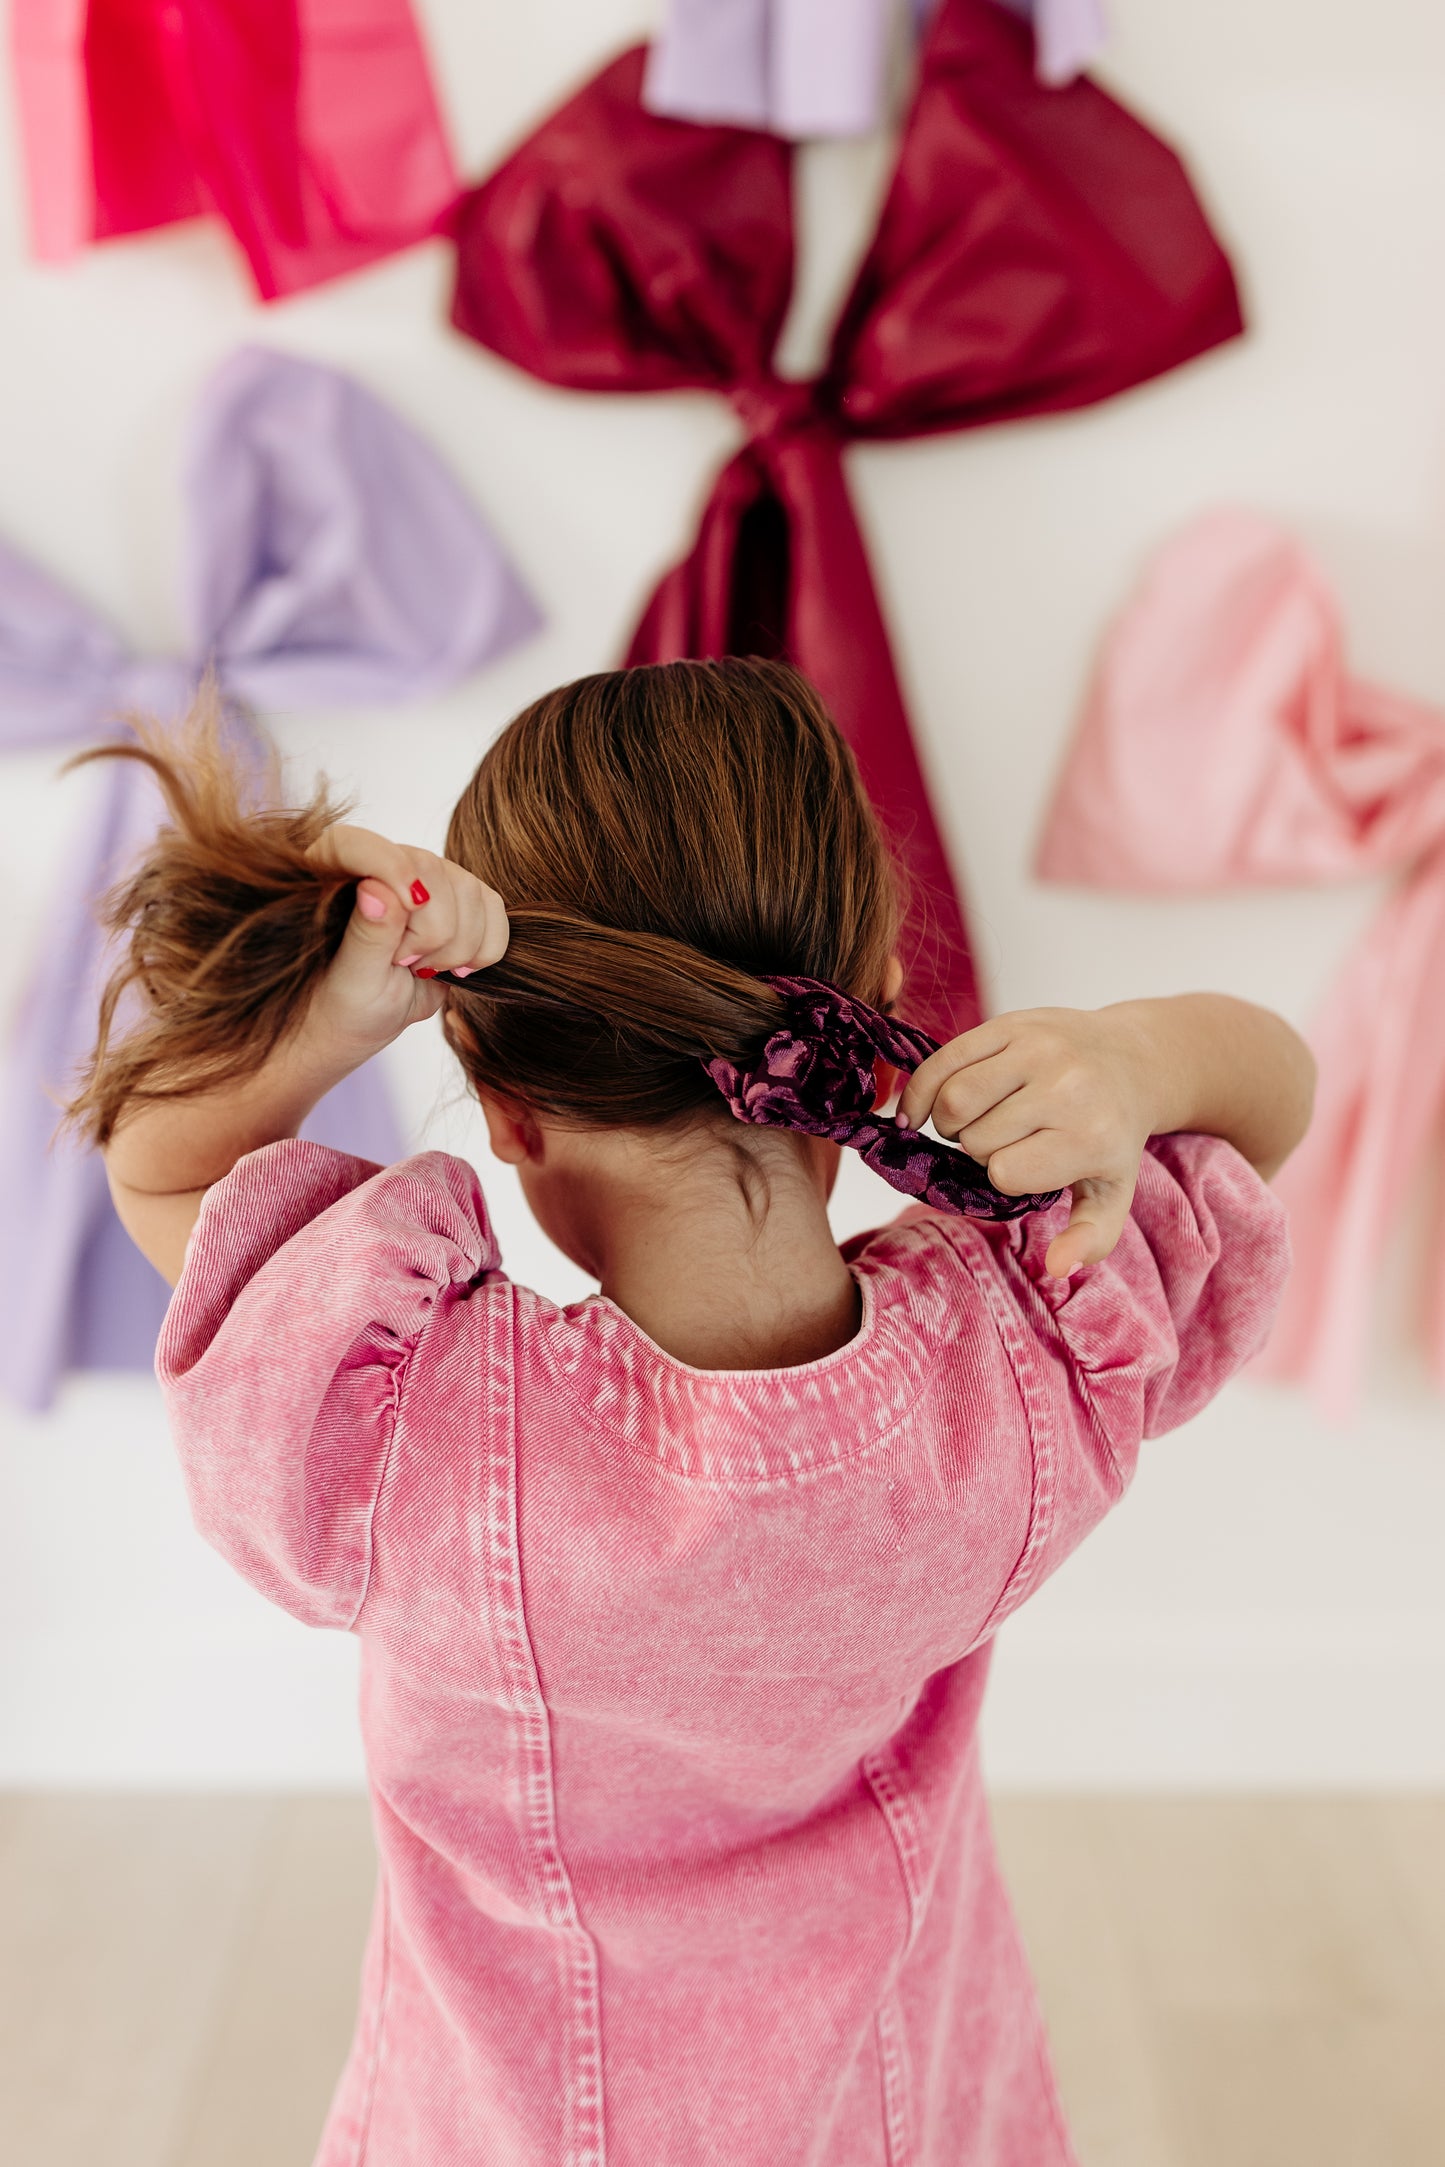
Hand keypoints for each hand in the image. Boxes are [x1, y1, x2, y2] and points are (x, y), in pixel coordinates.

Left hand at [303, 825, 508, 1062]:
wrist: (369, 1019)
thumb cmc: (346, 1000)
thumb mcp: (353, 978)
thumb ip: (367, 933)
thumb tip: (376, 887)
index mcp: (334, 871)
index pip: (359, 844)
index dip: (391, 869)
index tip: (409, 909)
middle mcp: (386, 862)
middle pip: (432, 871)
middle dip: (430, 933)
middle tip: (402, 964)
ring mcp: (428, 877)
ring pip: (471, 893)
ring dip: (457, 948)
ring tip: (421, 968)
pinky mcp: (462, 899)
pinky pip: (495, 911)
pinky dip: (484, 950)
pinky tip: (453, 968)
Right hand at [897, 1007, 1157, 1277]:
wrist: (1132, 1060)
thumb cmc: (1112, 1134)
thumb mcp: (1113, 1191)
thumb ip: (1089, 1238)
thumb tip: (1056, 1269)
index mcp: (1090, 1135)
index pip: (1005, 1172)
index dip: (1004, 1176)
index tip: (1024, 1167)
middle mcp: (1066, 1087)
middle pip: (976, 1137)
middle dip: (980, 1149)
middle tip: (1003, 1143)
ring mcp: (1036, 1048)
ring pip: (953, 1099)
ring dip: (950, 1122)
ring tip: (974, 1123)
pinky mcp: (1010, 1023)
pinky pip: (942, 1060)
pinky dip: (920, 1091)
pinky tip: (918, 1111)